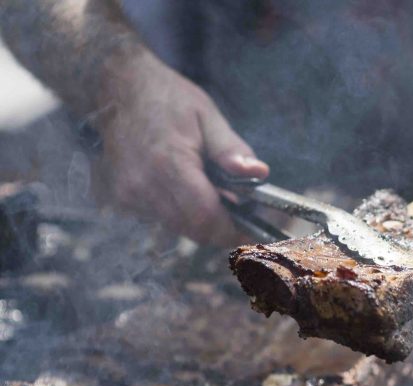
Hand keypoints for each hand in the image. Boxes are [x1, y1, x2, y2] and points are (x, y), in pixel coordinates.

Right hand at [96, 53, 268, 244]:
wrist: (114, 87)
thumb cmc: (165, 97)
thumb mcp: (207, 116)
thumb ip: (232, 150)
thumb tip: (259, 173)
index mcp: (169, 163)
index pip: (205, 217)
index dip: (231, 231)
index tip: (250, 231)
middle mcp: (143, 185)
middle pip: (192, 229)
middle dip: (219, 227)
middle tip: (236, 212)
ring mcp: (127, 194)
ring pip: (176, 227)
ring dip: (197, 218)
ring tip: (207, 190)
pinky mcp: (118, 198)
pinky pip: (157, 218)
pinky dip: (176, 210)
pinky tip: (179, 185)